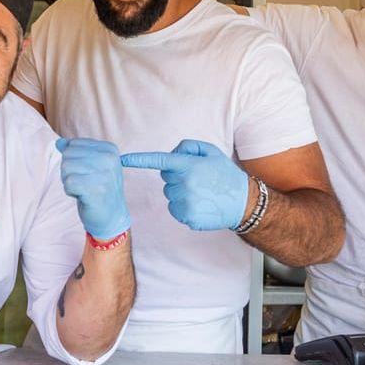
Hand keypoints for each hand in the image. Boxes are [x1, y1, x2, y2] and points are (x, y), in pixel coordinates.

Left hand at [55, 138, 129, 238]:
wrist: (112, 216)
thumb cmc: (98, 189)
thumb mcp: (89, 165)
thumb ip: (75, 152)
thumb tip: (59, 142)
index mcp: (109, 149)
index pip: (73, 144)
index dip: (73, 161)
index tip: (87, 173)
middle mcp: (109, 158)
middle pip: (68, 155)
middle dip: (69, 171)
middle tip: (84, 183)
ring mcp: (104, 174)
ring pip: (66, 167)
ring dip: (69, 181)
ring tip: (83, 189)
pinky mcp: (97, 189)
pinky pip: (68, 183)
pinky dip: (70, 191)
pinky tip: (83, 196)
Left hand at [121, 139, 249, 231]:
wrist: (242, 202)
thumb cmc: (225, 174)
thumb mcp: (211, 152)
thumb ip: (188, 147)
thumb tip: (171, 155)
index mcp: (189, 166)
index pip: (159, 161)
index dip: (139, 160)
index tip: (122, 159)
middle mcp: (184, 184)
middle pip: (165, 179)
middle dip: (176, 177)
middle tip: (197, 179)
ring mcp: (185, 202)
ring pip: (169, 195)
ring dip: (180, 193)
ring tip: (201, 193)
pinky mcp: (186, 217)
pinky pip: (174, 209)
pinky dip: (183, 207)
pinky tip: (200, 204)